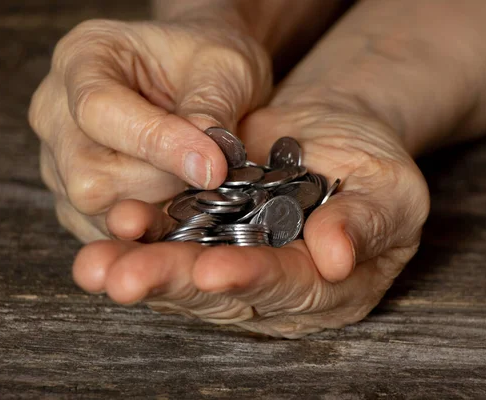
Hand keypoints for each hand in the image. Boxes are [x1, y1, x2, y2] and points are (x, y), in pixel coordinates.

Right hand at [28, 18, 270, 242]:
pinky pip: (100, 230)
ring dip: (157, 207)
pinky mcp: (72, 197)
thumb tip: (205, 164)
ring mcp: (58, 158)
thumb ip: (211, 110)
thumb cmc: (207, 60)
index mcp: (82, 58)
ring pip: (94, 208)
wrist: (201, 76)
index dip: (158, 145)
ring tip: (194, 183)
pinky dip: (147, 228)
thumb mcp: (223, 67)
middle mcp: (56, 111)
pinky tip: (177, 205)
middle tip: (210, 171)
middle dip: (161, 183)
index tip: (214, 167)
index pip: (99, 109)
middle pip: (88, 173)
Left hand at [71, 81, 429, 336]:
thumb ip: (366, 224)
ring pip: (185, 275)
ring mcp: (237, 263)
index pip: (288, 288)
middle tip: (127, 280)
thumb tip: (336, 257)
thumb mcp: (390, 190)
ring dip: (140, 268)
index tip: (213, 272)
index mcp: (330, 288)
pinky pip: (170, 243)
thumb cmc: (372, 164)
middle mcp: (276, 288)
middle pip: (223, 294)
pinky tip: (107, 231)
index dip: (252, 281)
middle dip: (174, 285)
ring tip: (96, 266)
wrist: (330, 133)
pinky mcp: (207, 237)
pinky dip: (138, 239)